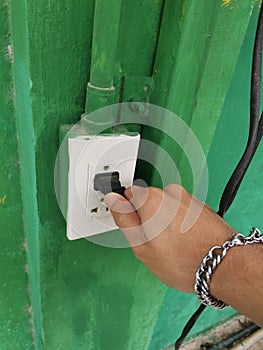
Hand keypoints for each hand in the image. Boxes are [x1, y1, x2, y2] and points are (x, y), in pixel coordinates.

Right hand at [104, 185, 233, 292]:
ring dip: (165, 221)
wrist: (224, 264)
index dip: (128, 213)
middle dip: (147, 218)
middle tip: (153, 242)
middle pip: (148, 201)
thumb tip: (113, 201)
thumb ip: (124, 218)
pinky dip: (180, 223)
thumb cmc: (185, 260)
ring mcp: (188, 199)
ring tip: (172, 245)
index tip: (133, 227)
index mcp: (151, 199)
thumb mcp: (141, 246)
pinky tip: (185, 242)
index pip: (128, 194)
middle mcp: (171, 193)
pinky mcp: (201, 207)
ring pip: (166, 207)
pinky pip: (182, 212)